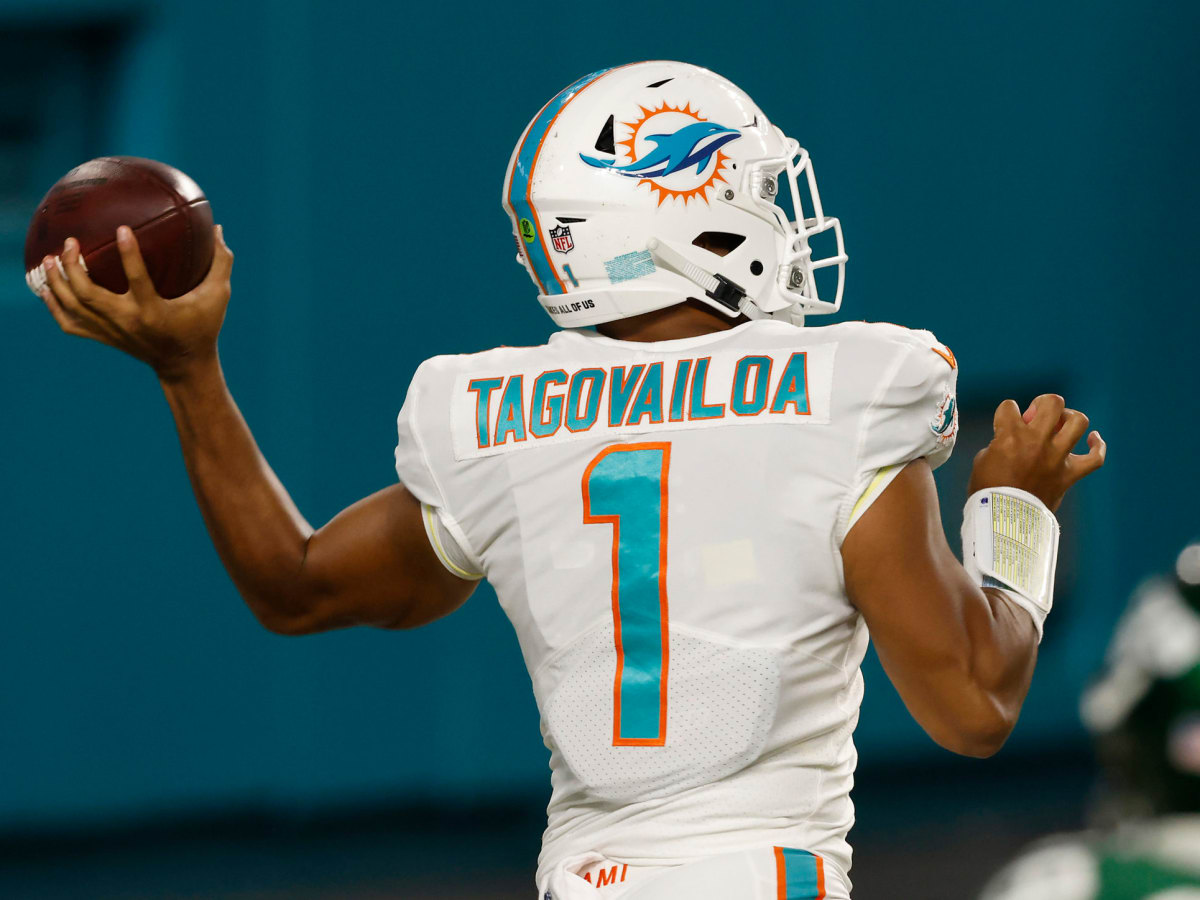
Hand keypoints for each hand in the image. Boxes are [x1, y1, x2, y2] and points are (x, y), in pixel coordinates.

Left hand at [39, 225, 233, 381]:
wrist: (184, 366)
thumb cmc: (202, 327)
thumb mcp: (218, 296)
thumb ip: (220, 263)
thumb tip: (219, 229)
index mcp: (154, 312)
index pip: (137, 281)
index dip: (129, 255)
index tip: (121, 229)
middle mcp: (127, 322)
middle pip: (89, 294)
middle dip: (73, 267)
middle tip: (70, 242)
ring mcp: (111, 331)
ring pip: (73, 306)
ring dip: (57, 282)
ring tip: (50, 257)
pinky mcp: (103, 337)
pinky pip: (69, 322)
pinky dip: (53, 305)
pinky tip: (46, 286)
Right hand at [967, 394, 1105, 511]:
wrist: (1002, 521)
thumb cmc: (986, 491)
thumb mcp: (982, 460)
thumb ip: (999, 442)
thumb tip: (1012, 439)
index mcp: (1010, 436)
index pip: (1009, 406)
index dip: (1006, 413)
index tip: (1004, 425)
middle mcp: (1037, 442)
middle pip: (1052, 403)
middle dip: (1043, 404)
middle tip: (1035, 418)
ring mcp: (1056, 458)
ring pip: (1078, 422)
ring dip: (1069, 419)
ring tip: (1060, 425)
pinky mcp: (1069, 475)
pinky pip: (1095, 458)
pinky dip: (1097, 446)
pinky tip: (1093, 439)